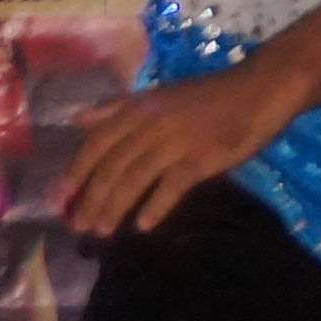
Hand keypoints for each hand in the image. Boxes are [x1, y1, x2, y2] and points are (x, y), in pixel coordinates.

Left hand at [58, 62, 299, 237]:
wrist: (260, 89)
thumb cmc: (209, 95)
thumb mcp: (159, 94)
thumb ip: (118, 108)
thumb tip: (79, 119)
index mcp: (138, 109)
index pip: (96, 144)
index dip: (76, 173)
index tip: (60, 199)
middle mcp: (151, 124)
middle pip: (112, 167)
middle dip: (92, 199)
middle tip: (79, 226)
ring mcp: (177, 141)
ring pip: (135, 178)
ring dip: (115, 207)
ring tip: (104, 231)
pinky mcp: (202, 157)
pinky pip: (171, 186)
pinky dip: (155, 207)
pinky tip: (144, 226)